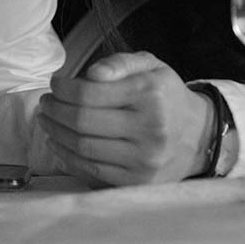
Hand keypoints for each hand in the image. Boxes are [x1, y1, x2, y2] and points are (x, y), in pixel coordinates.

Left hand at [37, 51, 213, 185]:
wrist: (199, 135)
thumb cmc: (165, 96)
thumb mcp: (150, 66)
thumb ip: (119, 63)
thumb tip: (91, 74)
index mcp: (150, 94)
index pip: (88, 93)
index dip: (62, 89)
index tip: (54, 84)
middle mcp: (151, 128)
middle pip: (82, 121)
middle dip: (54, 111)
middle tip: (45, 104)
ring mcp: (145, 158)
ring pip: (83, 147)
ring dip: (56, 133)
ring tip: (47, 121)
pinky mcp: (139, 180)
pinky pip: (92, 169)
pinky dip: (68, 157)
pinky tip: (58, 143)